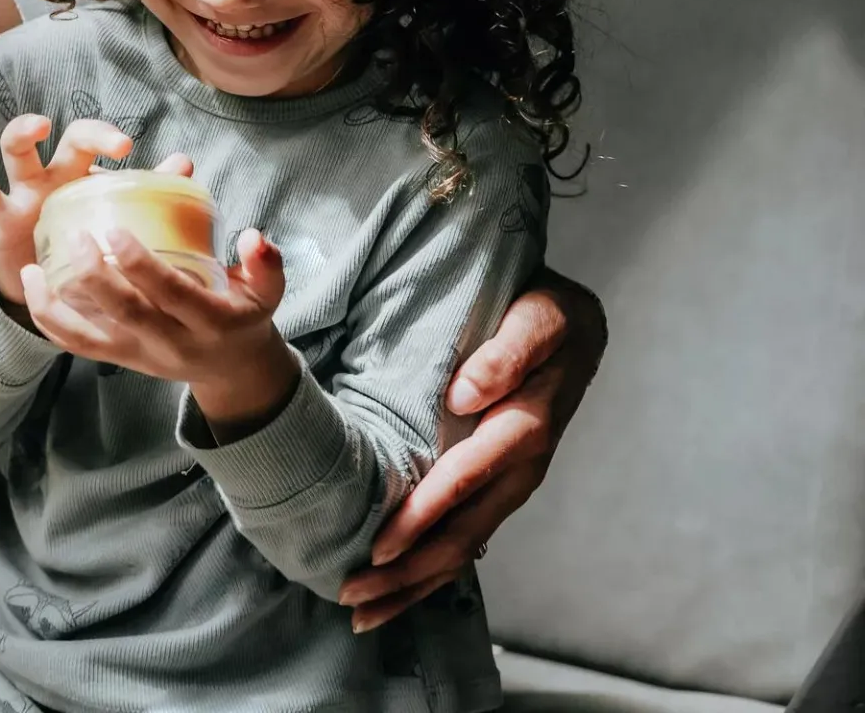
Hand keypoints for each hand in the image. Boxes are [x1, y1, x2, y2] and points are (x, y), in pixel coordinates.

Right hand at [0, 116, 136, 306]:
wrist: (43, 290)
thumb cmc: (78, 244)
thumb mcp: (108, 219)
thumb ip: (146, 191)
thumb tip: (185, 163)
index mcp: (83, 175)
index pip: (95, 140)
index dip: (109, 136)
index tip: (130, 149)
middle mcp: (54, 175)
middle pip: (68, 138)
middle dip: (90, 133)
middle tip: (116, 145)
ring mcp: (23, 193)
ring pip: (16, 151)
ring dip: (23, 132)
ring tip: (37, 127)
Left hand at [22, 227, 297, 437]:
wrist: (232, 370)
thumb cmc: (243, 315)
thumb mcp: (267, 292)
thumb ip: (266, 263)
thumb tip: (252, 236)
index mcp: (209, 322)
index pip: (171, 294)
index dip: (141, 265)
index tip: (114, 231)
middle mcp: (171, 344)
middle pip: (126, 314)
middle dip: (96, 277)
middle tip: (75, 238)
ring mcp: (140, 355)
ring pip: (90, 338)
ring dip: (57, 304)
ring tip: (33, 267)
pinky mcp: (119, 359)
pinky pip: (77, 345)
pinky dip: (49, 319)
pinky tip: (31, 285)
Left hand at [337, 268, 607, 631]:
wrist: (569, 320)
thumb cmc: (546, 310)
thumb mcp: (542, 315)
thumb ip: (510, 351)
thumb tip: (468, 395)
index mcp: (526, 424)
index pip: (468, 477)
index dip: (425, 514)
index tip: (381, 547)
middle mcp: (521, 465)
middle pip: (462, 531)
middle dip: (409, 570)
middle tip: (353, 595)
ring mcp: (512, 482)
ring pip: (463, 545)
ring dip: (414, 583)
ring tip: (362, 612)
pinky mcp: (500, 486)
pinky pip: (467, 535)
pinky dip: (432, 568)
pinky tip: (398, 592)